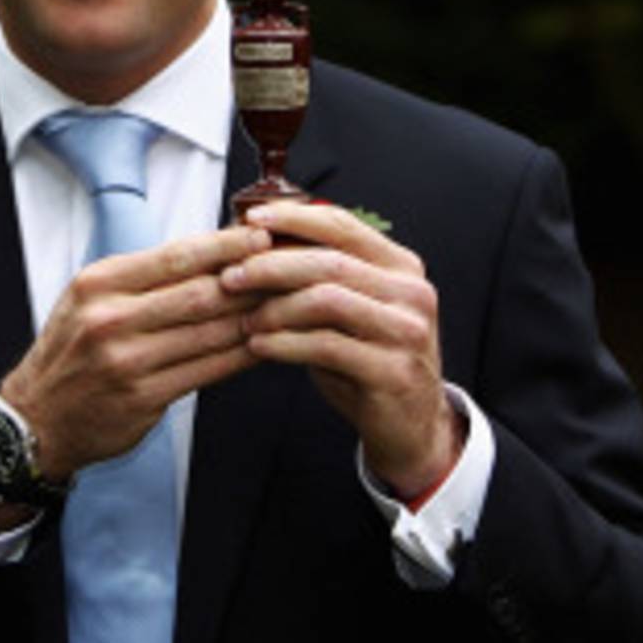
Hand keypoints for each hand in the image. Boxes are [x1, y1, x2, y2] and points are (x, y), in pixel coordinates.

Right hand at [0, 224, 272, 480]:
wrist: (34, 419)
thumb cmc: (70, 352)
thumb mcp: (91, 297)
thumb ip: (144, 276)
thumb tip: (211, 251)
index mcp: (99, 284)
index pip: (175, 256)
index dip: (225, 245)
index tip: (260, 235)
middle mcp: (110, 320)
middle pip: (198, 293)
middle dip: (250, 279)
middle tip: (289, 267)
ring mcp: (127, 362)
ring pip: (209, 332)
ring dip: (254, 317)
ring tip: (286, 303)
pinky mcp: (143, 399)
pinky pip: (206, 371)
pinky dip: (240, 355)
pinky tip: (265, 344)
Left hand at [220, 201, 461, 499]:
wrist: (411, 425)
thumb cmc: (369, 361)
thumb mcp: (350, 309)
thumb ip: (318, 276)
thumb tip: (257, 241)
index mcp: (401, 266)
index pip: (343, 225)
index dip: (293, 218)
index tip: (251, 219)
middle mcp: (410, 293)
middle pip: (329, 262)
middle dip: (272, 265)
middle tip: (232, 276)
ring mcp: (406, 331)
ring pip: (326, 300)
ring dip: (275, 308)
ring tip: (247, 320)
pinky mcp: (393, 370)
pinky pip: (326, 345)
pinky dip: (284, 343)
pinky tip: (260, 346)